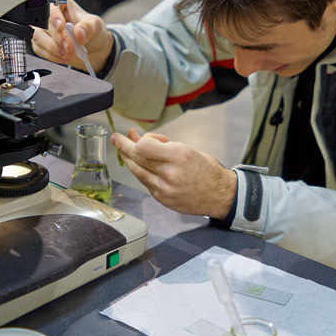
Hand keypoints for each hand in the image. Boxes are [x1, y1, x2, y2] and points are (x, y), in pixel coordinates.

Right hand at [31, 0, 113, 73]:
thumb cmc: (90, 29)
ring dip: (52, 48)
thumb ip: (88, 27)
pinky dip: (52, 56)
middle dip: (56, 37)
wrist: (91, 46)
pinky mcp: (39, 41)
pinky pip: (39, 49)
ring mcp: (40, 27)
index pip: (49, 4)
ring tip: (68, 53)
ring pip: (36, 36)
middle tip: (69, 47)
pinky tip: (64, 57)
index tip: (61, 26)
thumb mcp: (95, 25)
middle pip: (41, 21)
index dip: (53, 16)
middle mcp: (46, 11)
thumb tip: (79, 33)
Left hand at [111, 129, 237, 218]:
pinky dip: (140, 172)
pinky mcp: (161, 198)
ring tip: (122, 149)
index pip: (143, 146)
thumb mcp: (187, 149)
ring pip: (136, 171)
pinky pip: (144, 182)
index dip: (141, 140)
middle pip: (136, 157)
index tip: (146, 137)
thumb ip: (161, 145)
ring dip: (127, 159)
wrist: (219, 195)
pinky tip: (139, 165)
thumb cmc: (206, 169)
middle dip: (124, 146)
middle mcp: (170, 173)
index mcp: (179, 156)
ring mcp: (164, 188)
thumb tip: (137, 136)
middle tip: (116, 138)